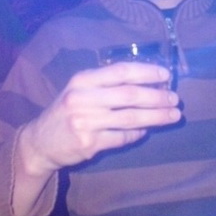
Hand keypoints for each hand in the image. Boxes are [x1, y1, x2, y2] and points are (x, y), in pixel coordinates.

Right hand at [18, 61, 180, 174]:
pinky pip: (122, 138)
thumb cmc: (66, 111)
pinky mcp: (89, 144)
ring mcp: (85, 122)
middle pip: (129, 96)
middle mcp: (82, 99)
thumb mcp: (79, 90)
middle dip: (157, 97)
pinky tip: (145, 131)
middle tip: (175, 99)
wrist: (39, 142)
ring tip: (173, 115)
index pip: (120, 72)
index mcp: (82, 80)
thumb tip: (147, 82)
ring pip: (130, 118)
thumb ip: (106, 84)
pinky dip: (137, 134)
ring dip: (155, 117)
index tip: (166, 76)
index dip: (146, 72)